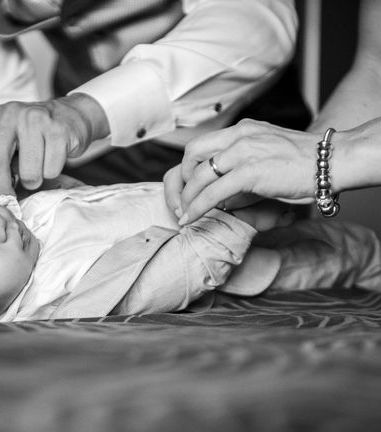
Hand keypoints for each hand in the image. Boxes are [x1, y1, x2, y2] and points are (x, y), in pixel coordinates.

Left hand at [0, 93, 108, 198]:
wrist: (71, 116)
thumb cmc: (32, 137)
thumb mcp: (7, 145)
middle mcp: (10, 114)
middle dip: (1, 188)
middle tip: (9, 198)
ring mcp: (36, 119)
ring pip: (27, 172)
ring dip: (33, 182)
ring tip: (38, 169)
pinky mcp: (59, 130)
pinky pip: (50, 170)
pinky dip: (52, 173)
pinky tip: (53, 159)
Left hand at [175, 119, 317, 223]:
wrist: (333, 162)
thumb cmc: (305, 163)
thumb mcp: (267, 153)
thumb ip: (243, 164)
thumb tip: (223, 192)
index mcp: (243, 130)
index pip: (202, 144)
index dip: (190, 167)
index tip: (189, 186)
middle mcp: (239, 135)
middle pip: (192, 153)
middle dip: (183, 179)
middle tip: (183, 199)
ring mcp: (243, 151)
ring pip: (199, 175)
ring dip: (187, 198)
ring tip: (184, 214)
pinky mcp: (249, 172)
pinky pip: (212, 192)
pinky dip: (197, 207)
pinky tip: (191, 218)